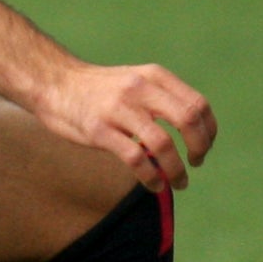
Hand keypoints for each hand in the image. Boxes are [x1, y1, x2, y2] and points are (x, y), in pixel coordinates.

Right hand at [33, 59, 216, 192]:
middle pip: (187, 120)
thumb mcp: (136, 81)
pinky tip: (153, 185)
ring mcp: (119, 109)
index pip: (197, 104)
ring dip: (176, 170)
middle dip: (199, 148)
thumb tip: (194, 130)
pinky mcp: (99, 130)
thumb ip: (162, 98)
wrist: (54, 83)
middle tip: (196, 164)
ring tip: (179, 183)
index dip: (208, 131)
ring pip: (163, 144)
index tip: (204, 148)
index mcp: (154, 76)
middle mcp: (140, 89)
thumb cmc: (99, 91)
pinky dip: (150, 177)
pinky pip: (135, 158)